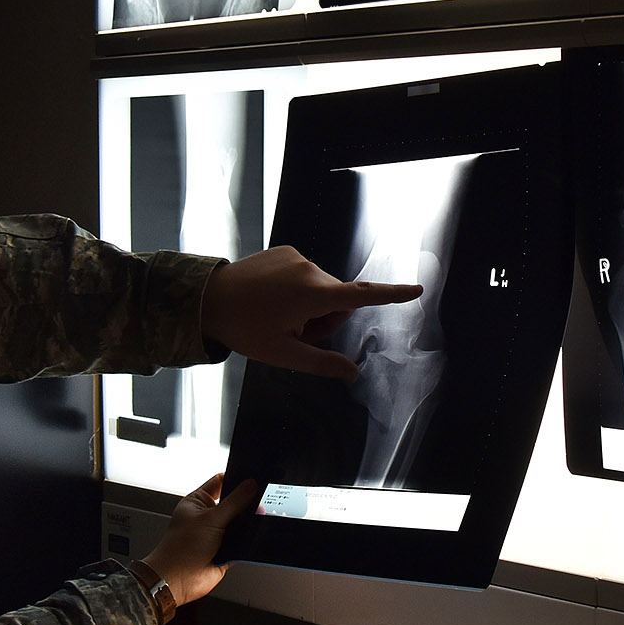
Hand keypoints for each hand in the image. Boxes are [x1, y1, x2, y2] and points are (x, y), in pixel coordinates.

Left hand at [141, 473, 259, 607]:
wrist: (178, 579)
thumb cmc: (181, 548)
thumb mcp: (210, 518)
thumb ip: (234, 502)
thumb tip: (250, 485)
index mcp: (198, 501)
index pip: (220, 482)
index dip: (235, 478)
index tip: (253, 478)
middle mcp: (207, 516)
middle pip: (233, 502)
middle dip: (245, 503)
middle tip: (258, 501)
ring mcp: (217, 533)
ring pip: (240, 523)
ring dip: (246, 524)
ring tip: (254, 521)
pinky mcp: (225, 549)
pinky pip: (242, 541)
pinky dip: (247, 540)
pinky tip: (252, 537)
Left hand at [201, 244, 420, 379]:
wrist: (207, 298)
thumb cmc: (244, 329)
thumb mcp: (282, 354)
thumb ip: (321, 363)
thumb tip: (353, 373)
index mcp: (313, 295)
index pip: (362, 296)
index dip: (391, 294)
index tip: (416, 289)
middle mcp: (310, 269)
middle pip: (338, 301)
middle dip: (324, 320)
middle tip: (293, 333)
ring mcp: (296, 257)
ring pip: (321, 289)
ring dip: (309, 306)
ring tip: (277, 316)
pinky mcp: (285, 251)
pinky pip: (304, 275)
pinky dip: (296, 290)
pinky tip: (270, 299)